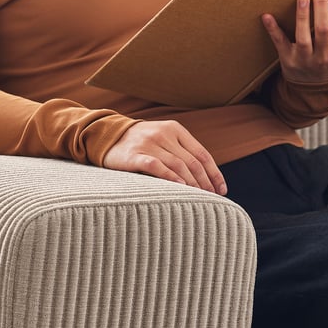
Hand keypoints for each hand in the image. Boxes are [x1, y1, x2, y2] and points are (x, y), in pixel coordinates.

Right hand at [103, 120, 226, 194]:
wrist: (106, 136)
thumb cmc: (140, 143)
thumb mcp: (162, 139)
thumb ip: (181, 151)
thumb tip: (206, 176)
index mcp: (175, 129)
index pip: (201, 154)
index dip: (214, 173)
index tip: (221, 190)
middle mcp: (163, 134)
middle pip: (191, 162)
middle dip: (204, 182)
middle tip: (211, 198)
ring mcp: (148, 143)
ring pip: (177, 165)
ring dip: (191, 184)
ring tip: (199, 198)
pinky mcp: (134, 155)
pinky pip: (156, 167)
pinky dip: (170, 178)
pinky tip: (180, 188)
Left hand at [261, 0, 327, 83]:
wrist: (314, 88)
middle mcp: (325, 56)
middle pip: (324, 27)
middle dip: (321, 5)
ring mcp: (305, 60)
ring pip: (304, 36)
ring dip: (302, 16)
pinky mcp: (288, 60)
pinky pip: (280, 43)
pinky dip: (273, 29)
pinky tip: (267, 16)